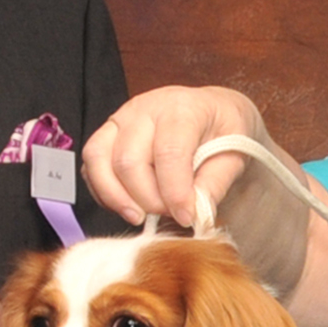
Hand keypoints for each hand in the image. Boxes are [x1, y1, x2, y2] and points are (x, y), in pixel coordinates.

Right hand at [84, 85, 265, 229]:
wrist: (212, 112)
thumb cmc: (224, 131)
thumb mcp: (237, 153)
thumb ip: (216, 183)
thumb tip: (197, 211)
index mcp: (181, 108)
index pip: (169, 152)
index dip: (175, 192)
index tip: (186, 218)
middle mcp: (144, 108)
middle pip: (128, 160)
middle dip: (147, 199)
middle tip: (169, 215)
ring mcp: (120, 120)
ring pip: (98, 160)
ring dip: (116, 197)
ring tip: (139, 217)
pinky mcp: (106, 135)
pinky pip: (90, 167)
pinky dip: (103, 193)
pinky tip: (127, 206)